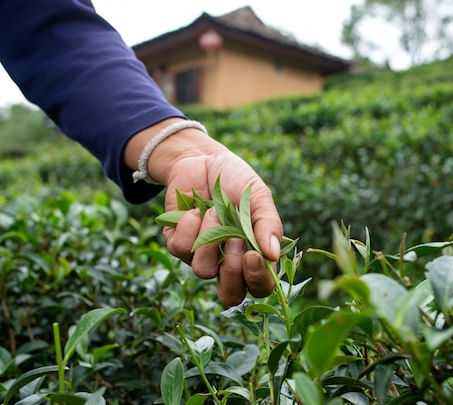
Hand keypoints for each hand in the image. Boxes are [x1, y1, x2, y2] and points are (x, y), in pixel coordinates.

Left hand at [124, 118, 282, 304]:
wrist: (203, 160)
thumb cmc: (237, 182)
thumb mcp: (259, 198)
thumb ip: (269, 224)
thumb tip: (273, 255)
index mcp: (253, 256)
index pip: (260, 287)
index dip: (257, 280)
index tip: (253, 255)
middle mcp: (227, 263)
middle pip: (229, 294)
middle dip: (232, 271)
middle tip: (235, 241)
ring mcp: (202, 256)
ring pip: (202, 271)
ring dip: (210, 239)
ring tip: (215, 211)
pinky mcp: (177, 244)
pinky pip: (181, 249)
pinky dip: (189, 226)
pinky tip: (195, 209)